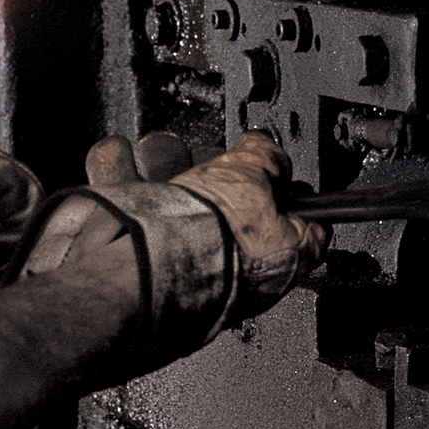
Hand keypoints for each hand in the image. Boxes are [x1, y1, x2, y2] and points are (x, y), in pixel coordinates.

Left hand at [87, 131, 328, 322]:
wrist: (164, 281)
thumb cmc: (223, 265)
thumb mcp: (290, 257)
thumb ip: (309, 237)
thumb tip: (320, 231)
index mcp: (246, 176)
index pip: (267, 150)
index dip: (270, 167)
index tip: (272, 185)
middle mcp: (199, 167)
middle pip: (210, 153)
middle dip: (212, 177)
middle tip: (215, 213)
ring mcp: (155, 175)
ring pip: (160, 148)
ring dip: (161, 165)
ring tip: (165, 197)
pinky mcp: (113, 189)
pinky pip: (109, 158)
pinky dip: (113, 168)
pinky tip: (119, 187)